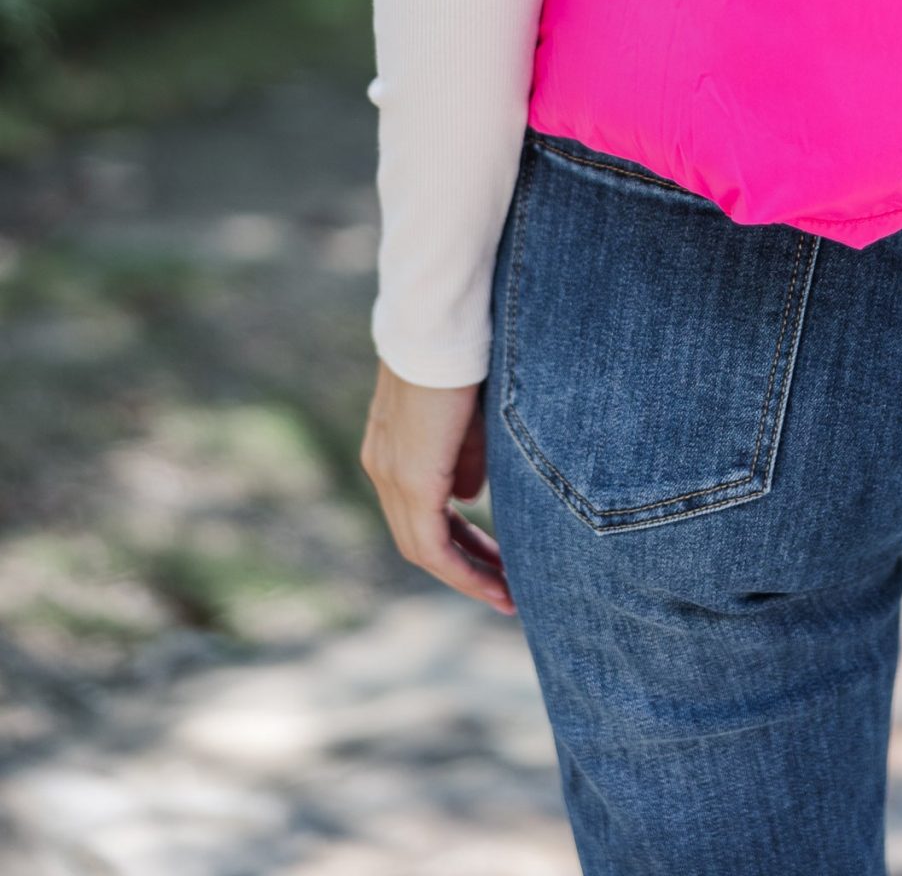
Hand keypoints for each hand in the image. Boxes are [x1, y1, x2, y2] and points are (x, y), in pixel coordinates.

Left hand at [360, 362, 515, 614]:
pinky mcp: (410, 478)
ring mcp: (390, 475)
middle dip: (465, 566)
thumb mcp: (467, 414)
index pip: (420, 511)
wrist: (439, 321)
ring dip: (466, 574)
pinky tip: (493, 581)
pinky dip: (460, 569)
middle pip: (419, 539)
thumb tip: (467, 500)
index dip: (457, 540)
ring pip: (423, 548)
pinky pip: (430, 544)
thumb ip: (465, 459)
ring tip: (506, 593)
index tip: (494, 557)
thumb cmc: (462, 354)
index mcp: (392, 448)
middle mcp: (382, 467)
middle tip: (505, 586)